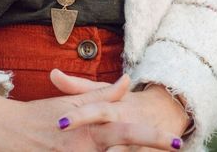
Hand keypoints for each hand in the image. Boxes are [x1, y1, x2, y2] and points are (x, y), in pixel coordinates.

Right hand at [0, 73, 182, 150]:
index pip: (127, 132)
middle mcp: (85, 148)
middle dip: (147, 151)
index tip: (176, 142)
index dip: (152, 138)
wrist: (5, 130)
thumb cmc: (41, 114)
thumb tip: (126, 81)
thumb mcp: (73, 102)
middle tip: (172, 147)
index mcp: (90, 128)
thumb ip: (102, 94)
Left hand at [50, 70, 187, 150]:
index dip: (79, 117)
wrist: (164, 111)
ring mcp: (141, 142)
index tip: (59, 124)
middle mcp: (129, 124)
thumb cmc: (123, 103)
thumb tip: (52, 73)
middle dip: (103, 147)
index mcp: (115, 107)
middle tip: (74, 149)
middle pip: (119, 134)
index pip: (96, 110)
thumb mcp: (102, 91)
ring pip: (129, 151)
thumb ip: (77, 86)